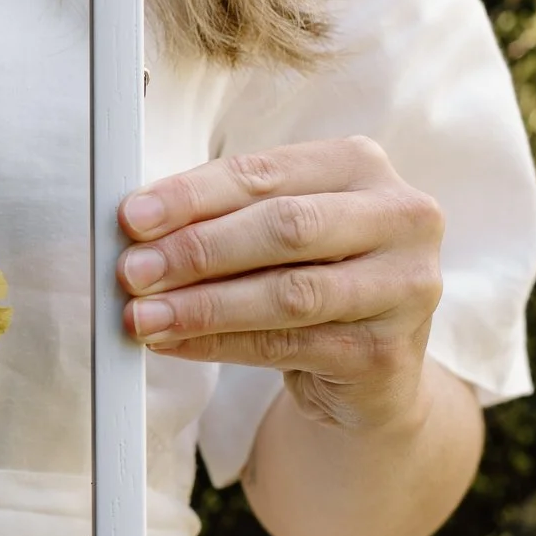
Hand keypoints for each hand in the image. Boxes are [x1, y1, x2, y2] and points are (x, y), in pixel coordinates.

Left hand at [117, 136, 444, 433]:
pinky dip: (219, 344)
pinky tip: (174, 343)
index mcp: (362, 166)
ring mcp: (403, 287)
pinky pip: (286, 346)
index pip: (264, 173)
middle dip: (197, 250)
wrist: (372, 369)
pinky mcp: (385, 352)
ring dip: (202, 305)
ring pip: (288, 293)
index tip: (131, 218)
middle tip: (133, 271)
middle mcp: (399, 218)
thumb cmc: (314, 279)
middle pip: (285, 227)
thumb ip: (222, 217)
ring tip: (143, 315)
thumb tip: (138, 226)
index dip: (192, 195)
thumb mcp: (276, 234)